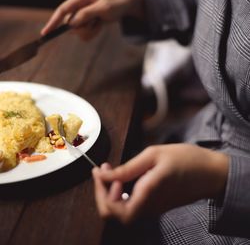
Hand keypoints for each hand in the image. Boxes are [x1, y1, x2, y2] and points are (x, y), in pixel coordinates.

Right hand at [41, 0, 144, 39]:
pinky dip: (92, 33)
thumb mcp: (103, 8)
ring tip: (100, 23)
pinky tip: (99, 25)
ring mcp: (81, 14)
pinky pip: (84, 34)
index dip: (53, 22)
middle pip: (70, 25)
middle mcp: (77, 5)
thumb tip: (71, 23)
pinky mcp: (85, 21)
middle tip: (97, 23)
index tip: (45, 33)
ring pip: (77, 31)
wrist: (125, 5)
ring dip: (89, 31)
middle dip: (84, 28)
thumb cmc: (115, 3)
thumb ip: (86, 14)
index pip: (62, 11)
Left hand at [92, 144, 228, 223]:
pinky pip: (132, 204)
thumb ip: (128, 168)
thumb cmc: (186, 159)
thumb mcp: (155, 155)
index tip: (99, 171)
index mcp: (148, 194)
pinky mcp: (156, 205)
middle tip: (102, 170)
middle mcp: (149, 207)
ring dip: (110, 191)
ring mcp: (153, 208)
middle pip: (114, 214)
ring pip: (122, 210)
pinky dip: (121, 192)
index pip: (114, 209)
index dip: (101, 192)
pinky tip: (123, 176)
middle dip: (102, 193)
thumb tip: (104, 175)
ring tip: (110, 170)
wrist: (212, 173)